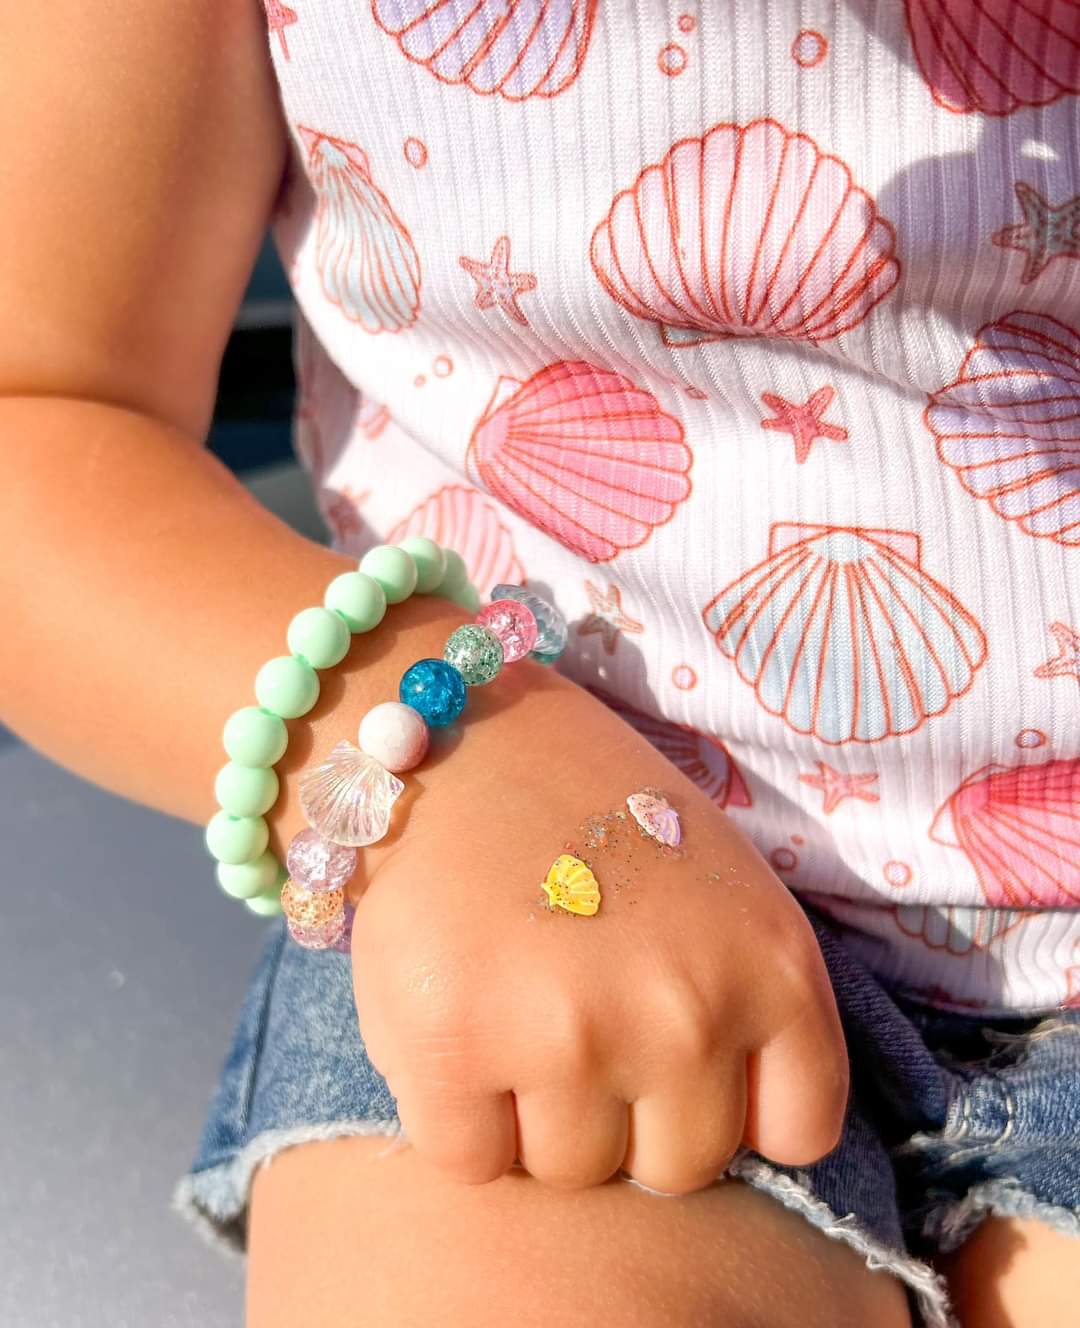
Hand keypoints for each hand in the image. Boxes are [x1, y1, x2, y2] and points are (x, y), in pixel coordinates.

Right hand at [350, 668, 848, 1195]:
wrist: (454, 737)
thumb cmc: (590, 812)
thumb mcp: (723, 887)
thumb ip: (752, 1008)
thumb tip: (734, 1134)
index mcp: (774, 967)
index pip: (794, 1134)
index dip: (730, 1107)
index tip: (679, 1065)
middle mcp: (687, 1014)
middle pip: (674, 1169)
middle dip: (627, 1115)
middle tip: (576, 1015)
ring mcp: (570, 1037)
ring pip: (569, 1173)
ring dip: (535, 1114)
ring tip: (512, 1003)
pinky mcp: (453, 1049)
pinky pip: (468, 1161)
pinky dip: (454, 1115)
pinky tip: (455, 1021)